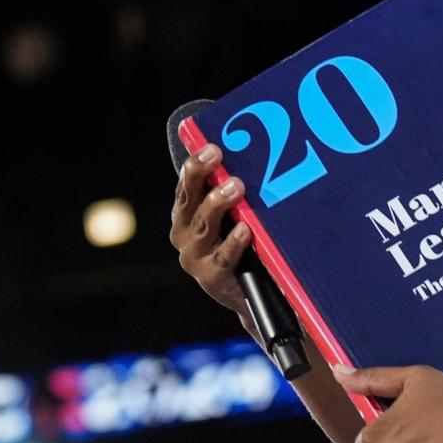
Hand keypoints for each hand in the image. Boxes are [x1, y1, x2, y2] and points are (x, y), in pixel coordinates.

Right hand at [169, 143, 252, 318]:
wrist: (253, 295)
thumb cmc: (246, 246)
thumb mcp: (237, 217)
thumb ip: (236, 193)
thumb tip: (257, 153)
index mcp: (187, 215)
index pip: (186, 186)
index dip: (195, 165)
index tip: (210, 147)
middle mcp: (185, 235)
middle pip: (189, 201)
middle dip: (201, 175)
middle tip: (218, 156)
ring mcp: (196, 258)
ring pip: (204, 226)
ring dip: (218, 203)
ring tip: (237, 186)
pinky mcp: (211, 278)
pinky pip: (223, 258)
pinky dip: (233, 243)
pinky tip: (245, 230)